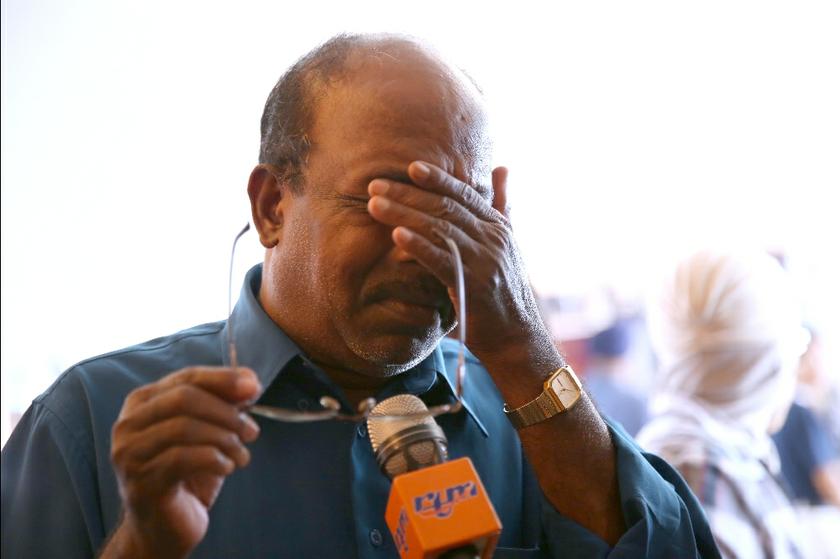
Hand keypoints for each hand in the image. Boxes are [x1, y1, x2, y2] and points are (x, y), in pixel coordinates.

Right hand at [106, 367, 260, 558]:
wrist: (162, 528)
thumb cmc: (187, 475)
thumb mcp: (209, 433)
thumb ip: (225, 405)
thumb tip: (250, 382)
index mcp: (143, 403)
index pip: (187, 377)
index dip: (223, 379)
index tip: (255, 387)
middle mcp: (129, 424)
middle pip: (184, 398)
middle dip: (226, 412)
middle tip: (251, 431)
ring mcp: (130, 454)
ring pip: (184, 427)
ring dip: (225, 439)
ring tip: (242, 456)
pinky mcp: (141, 482)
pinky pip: (183, 459)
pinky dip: (215, 459)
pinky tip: (227, 468)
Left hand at [366, 161, 549, 361]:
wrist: (517, 337)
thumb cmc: (505, 291)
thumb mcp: (507, 243)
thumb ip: (501, 205)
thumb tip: (502, 167)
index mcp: (498, 226)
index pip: (464, 194)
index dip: (438, 179)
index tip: (410, 166)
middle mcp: (493, 238)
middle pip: (445, 207)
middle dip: (408, 193)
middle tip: (375, 184)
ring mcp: (485, 261)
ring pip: (439, 229)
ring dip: (403, 214)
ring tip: (374, 205)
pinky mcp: (474, 285)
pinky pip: (441, 260)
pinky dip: (418, 245)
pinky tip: (396, 235)